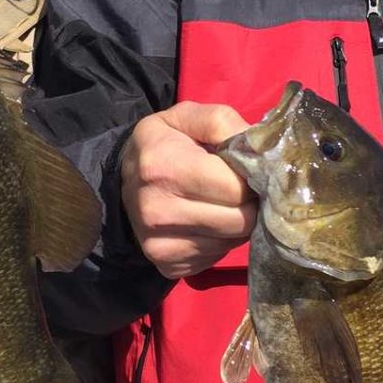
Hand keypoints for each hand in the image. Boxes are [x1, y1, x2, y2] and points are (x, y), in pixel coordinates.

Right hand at [121, 102, 256, 277]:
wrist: (121, 179)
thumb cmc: (163, 143)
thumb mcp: (187, 117)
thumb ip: (224, 124)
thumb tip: (261, 151)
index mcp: (164, 167)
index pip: (235, 188)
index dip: (252, 178)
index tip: (248, 171)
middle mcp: (157, 211)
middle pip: (239, 220)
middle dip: (250, 202)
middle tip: (241, 188)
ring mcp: (159, 244)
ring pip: (232, 241)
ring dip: (237, 222)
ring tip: (224, 203)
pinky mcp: (167, 264)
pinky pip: (216, 256)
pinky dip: (221, 240)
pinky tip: (208, 221)